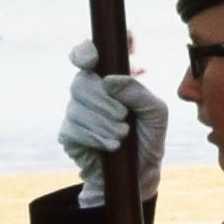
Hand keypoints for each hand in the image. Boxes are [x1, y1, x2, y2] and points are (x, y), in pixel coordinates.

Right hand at [60, 43, 167, 209]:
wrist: (139, 172)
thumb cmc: (149, 135)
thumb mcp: (156, 112)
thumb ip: (138, 92)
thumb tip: (109, 80)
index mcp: (110, 76)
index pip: (88, 52)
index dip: (85, 51)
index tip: (93, 60)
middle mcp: (90, 89)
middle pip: (81, 81)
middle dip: (103, 101)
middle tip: (123, 116)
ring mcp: (76, 110)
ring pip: (76, 106)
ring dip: (102, 123)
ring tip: (122, 135)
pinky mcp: (68, 132)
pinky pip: (72, 128)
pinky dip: (94, 137)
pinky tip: (109, 146)